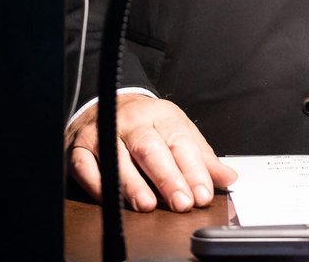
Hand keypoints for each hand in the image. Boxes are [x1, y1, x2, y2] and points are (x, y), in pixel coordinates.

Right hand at [66, 94, 236, 212]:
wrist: (106, 103)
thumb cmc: (146, 124)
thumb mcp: (177, 131)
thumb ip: (201, 156)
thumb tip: (228, 177)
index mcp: (160, 114)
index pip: (179, 140)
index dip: (191, 169)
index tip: (202, 193)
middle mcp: (132, 121)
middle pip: (150, 148)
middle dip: (167, 177)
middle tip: (181, 202)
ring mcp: (104, 132)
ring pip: (119, 158)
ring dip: (134, 185)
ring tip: (148, 204)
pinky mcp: (80, 148)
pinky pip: (87, 166)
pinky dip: (98, 184)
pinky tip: (113, 200)